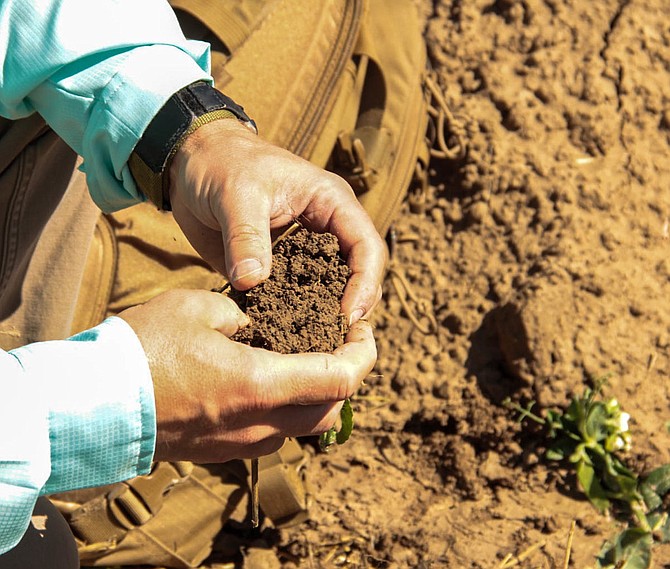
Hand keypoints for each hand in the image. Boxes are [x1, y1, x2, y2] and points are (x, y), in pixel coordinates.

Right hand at [118, 289, 376, 462]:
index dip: (364, 356)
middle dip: (346, 377)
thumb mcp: (200, 309)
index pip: (340, 380)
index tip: (364, 332)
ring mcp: (241, 444)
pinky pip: (272, 433)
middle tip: (341, 343)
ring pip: (303, 426)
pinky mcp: (222, 451)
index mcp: (260, 385)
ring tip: (309, 357)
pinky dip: (286, 407)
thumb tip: (259, 323)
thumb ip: (245, 313)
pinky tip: (270, 378)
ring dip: (317, 394)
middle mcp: (259, 425)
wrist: (94, 404)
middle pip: (330, 411)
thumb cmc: (142, 351)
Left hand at [168, 119, 385, 324]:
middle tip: (334, 341)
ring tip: (312, 346)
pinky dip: (292, 316)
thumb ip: (247, 237)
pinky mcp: (277, 268)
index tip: (347, 316)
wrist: (191, 163)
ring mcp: (302, 252)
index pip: (367, 247)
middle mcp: (325, 230)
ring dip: (324, 316)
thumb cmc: (221, 163)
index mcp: (331, 203)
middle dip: (351, 307)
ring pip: (329, 290)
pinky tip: (281, 337)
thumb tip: (252, 282)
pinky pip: (293, 297)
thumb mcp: (235, 193)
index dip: (365, 283)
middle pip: (357, 275)